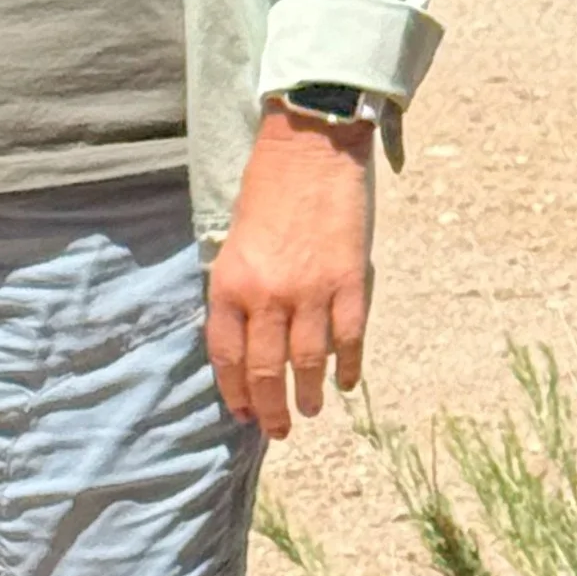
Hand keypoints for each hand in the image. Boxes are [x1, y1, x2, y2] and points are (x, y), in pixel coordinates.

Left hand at [207, 103, 375, 438]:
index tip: (244, 413)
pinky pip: (349, 337)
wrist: (310, 146)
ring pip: (307, 363)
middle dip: (271, 409)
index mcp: (230, 285)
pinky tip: (349, 381)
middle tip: (279, 429)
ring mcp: (310, 289)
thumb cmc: (267, 190)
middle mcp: (266, 295)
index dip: (236, 393)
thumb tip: (251, 342)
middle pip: (266, 371)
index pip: (227, 358)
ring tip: (312, 410)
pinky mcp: (349, 278)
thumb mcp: (235, 244)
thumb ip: (240, 293)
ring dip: (309, 395)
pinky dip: (349, 365)